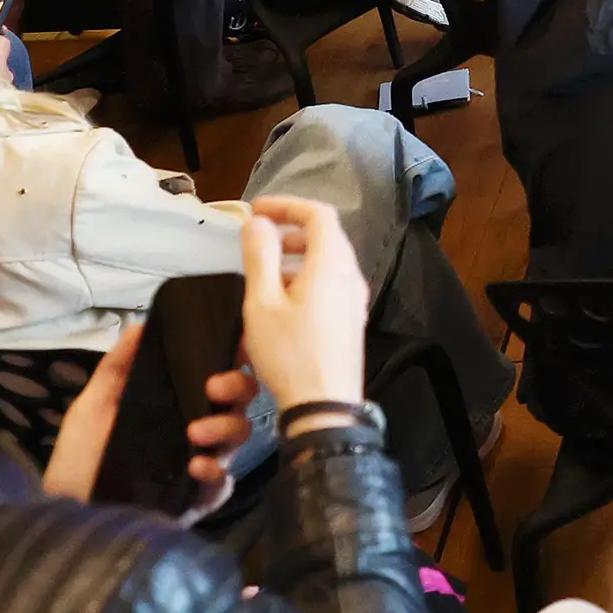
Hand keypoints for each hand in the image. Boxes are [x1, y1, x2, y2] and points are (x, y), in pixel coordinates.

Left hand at [37, 319, 262, 503]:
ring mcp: (198, 467)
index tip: (229, 345)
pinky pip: (221, 486)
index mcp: (175, 406)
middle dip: (236, 389)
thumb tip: (140, 326)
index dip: (231, 359)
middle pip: (238, 405)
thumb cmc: (78, 457)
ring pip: (237, 441)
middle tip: (213, 388)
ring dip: (225, 429)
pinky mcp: (194, 501)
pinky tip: (196, 467)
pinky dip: (216, 474)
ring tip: (194, 433)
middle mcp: (194, 433)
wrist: (64, 510)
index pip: (217, 377)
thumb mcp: (92, 407)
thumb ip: (116, 369)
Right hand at [239, 197, 367, 412]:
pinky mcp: (352, 321)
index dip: (287, 205)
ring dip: (297, 257)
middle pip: (327, 236)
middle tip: (260, 240)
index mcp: (332, 264)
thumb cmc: (290, 353)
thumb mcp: (262, 302)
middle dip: (291, 230)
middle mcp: (351, 276)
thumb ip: (260, 257)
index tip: (257, 211)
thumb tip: (258, 224)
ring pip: (329, 262)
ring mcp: (355, 300)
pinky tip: (282, 303)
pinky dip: (307, 279)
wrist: (324, 406)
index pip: (319, 213)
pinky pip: (331, 285)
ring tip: (265, 273)